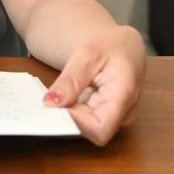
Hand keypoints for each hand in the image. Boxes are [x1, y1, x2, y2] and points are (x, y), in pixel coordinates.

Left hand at [42, 25, 145, 145]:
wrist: (121, 42)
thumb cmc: (109, 44)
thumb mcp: (85, 54)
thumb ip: (70, 81)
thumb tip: (50, 103)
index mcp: (125, 96)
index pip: (99, 128)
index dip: (74, 122)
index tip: (53, 108)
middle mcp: (125, 113)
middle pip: (93, 130)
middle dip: (69, 117)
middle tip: (48, 99)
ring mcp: (118, 117)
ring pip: (88, 127)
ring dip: (69, 114)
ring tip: (56, 94)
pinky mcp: (109, 116)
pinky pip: (87, 121)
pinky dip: (72, 111)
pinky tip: (63, 97)